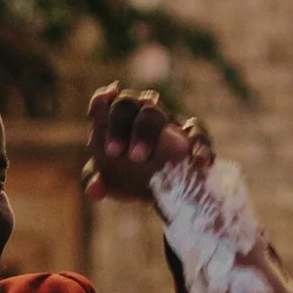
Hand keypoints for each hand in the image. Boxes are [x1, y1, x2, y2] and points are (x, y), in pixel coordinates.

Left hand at [84, 83, 204, 204]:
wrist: (167, 190)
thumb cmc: (133, 176)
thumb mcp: (110, 180)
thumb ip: (96, 181)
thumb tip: (94, 190)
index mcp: (120, 120)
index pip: (108, 101)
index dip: (101, 102)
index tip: (94, 112)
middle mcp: (143, 114)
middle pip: (129, 103)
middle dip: (118, 124)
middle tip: (112, 153)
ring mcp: (169, 123)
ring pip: (156, 113)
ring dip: (146, 131)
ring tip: (138, 157)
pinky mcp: (192, 138)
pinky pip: (197, 132)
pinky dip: (197, 144)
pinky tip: (195, 160)